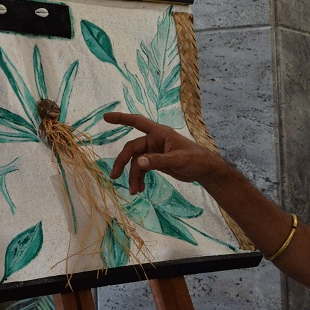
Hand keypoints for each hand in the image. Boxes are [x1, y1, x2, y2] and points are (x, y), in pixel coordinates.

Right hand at [103, 112, 227, 193]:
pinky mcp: (156, 162)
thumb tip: (138, 162)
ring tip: (134, 191)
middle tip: (114, 176)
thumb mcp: (177, 160)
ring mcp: (154, 151)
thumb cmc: (195, 159)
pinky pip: (142, 168)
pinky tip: (139, 189)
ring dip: (133, 176)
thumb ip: (158, 161)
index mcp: (159, 133)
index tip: (106, 117)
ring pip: (136, 162)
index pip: (137, 122)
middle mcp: (154, 140)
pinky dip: (139, 178)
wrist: (204, 170)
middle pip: (132, 149)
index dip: (121, 119)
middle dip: (123, 163)